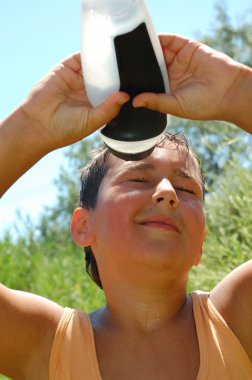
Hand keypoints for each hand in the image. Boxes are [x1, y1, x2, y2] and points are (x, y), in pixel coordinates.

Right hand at [20, 52, 128, 150]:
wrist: (38, 125)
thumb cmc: (65, 129)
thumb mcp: (92, 121)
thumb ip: (109, 109)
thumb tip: (126, 96)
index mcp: (96, 105)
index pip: (114, 92)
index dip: (124, 87)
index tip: (140, 82)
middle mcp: (88, 91)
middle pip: (107, 77)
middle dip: (118, 72)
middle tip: (136, 64)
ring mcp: (77, 80)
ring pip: (96, 66)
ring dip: (107, 60)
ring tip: (123, 53)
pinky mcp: (66, 69)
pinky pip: (81, 57)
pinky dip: (91, 52)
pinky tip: (103, 49)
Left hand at [133, 34, 251, 131]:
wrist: (228, 92)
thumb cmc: (203, 105)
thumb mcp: (175, 105)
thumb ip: (155, 101)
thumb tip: (135, 102)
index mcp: (168, 89)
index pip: (148, 81)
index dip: (138, 80)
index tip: (123, 80)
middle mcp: (172, 74)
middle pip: (151, 65)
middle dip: (139, 63)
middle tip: (123, 63)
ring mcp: (180, 60)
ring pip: (158, 51)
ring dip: (146, 50)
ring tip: (130, 49)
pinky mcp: (187, 48)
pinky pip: (170, 40)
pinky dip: (159, 38)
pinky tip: (147, 39)